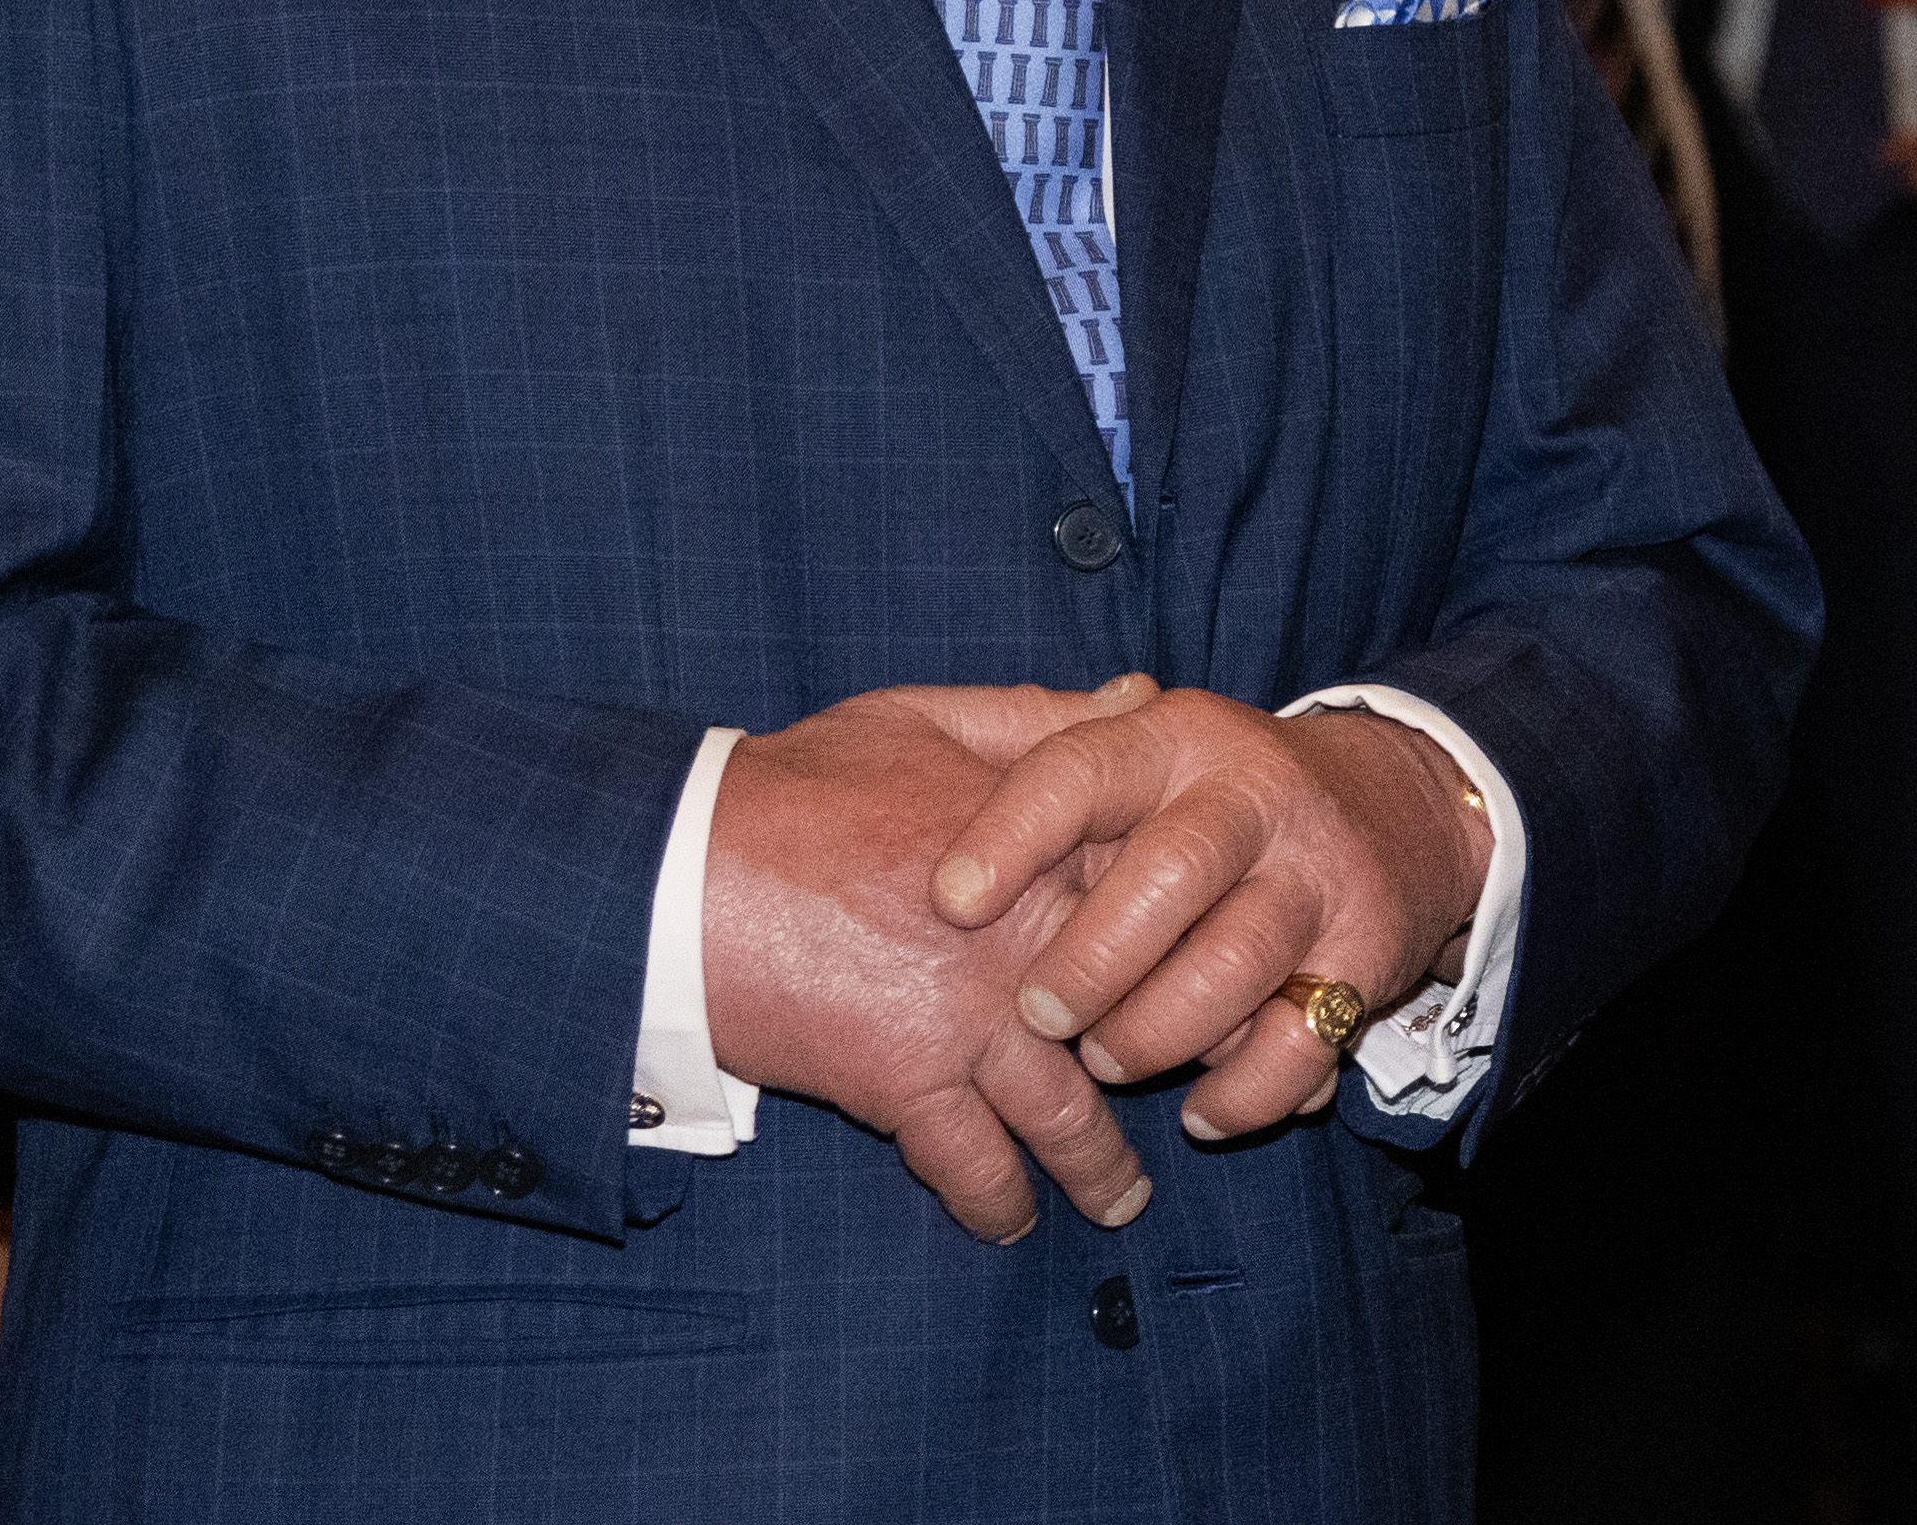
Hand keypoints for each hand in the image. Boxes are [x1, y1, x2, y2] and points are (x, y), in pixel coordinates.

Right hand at [702, 677, 1170, 1242]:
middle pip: (1138, 1024)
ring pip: (1066, 1115)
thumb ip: (1044, 718)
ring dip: (1098, 1167)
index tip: (1230, 981)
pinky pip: (972, 1164)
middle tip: (1198, 1105)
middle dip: (1173, 1073)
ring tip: (1120, 1199)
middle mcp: (1032, 945)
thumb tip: (1138, 695)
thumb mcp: (929, 718)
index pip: (1168, 910)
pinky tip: (1010, 1221)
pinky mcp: (906, 1084)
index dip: (1206, 951)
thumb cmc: (801, 784)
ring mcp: (973, 1021)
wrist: (686, 867)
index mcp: (1049, 852)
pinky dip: (995, 1201)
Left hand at [930, 691, 1491, 1141]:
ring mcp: (1317, 876)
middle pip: (1173, 871)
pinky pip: (1303, 1043)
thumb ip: (1043, 748)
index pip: (1084, 771)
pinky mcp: (1366, 955)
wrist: (1397, 810)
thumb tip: (927, 778)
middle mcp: (1254, 798)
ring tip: (1109, 1059)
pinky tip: (1200, 1109)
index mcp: (1175, 741)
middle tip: (1036, 1012)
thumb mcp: (1142, 746)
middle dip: (1092, 957)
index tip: (947, 900)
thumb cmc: (1217, 795)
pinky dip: (1245, 1092)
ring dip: (1158, 1030)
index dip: (1013, 834)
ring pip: (1237, 961)